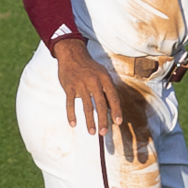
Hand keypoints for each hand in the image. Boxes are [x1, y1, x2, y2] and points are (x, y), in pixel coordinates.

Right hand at [54, 39, 152, 159]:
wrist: (72, 54)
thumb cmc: (90, 67)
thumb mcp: (102, 74)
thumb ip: (107, 89)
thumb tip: (113, 107)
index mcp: (104, 78)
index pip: (113, 97)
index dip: (116, 110)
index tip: (118, 122)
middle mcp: (93, 81)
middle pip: (100, 104)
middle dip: (103, 120)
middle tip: (104, 132)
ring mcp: (80, 84)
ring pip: (86, 106)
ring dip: (89, 121)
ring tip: (92, 132)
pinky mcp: (69, 87)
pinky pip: (70, 103)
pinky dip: (71, 114)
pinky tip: (74, 124)